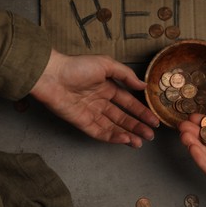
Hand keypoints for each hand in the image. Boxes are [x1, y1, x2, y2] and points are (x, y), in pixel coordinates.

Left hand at [30, 49, 159, 147]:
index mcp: (107, 88)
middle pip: (122, 117)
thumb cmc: (77, 66)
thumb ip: (125, 75)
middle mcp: (100, 102)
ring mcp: (91, 113)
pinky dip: (113, 137)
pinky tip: (125, 139)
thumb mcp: (106, 65)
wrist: (52, 75)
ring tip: (140, 142)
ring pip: (112, 127)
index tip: (153, 120)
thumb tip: (143, 86)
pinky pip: (99, 132)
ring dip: (127, 134)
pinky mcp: (82, 122)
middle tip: (150, 135)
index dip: (140, 112)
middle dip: (137, 126)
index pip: (127, 102)